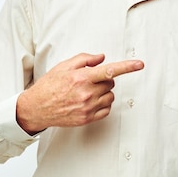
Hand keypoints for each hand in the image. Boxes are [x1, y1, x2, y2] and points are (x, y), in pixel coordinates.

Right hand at [16, 53, 143, 133]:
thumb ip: (84, 59)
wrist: (37, 108)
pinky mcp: (87, 119)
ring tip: (88, 91)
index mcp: (82, 78)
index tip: (139, 64)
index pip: (110, 70)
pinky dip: (102, 104)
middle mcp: (87, 93)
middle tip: (89, 79)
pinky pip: (106, 110)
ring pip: (110, 96)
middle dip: (104, 78)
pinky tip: (90, 101)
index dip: (127, 66)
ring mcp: (88, 108)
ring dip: (104, 92)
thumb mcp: (64, 66)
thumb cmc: (49, 86)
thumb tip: (101, 58)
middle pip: (110, 82)